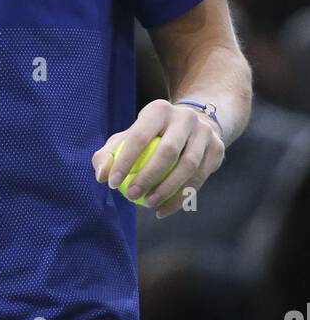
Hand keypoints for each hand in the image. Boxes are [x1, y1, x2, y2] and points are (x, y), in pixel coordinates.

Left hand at [91, 98, 224, 217]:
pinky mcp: (217, 149)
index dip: (124, 161)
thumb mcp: (128, 137)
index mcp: (159, 109)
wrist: (193, 125)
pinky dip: (180, 198)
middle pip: (168, 151)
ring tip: (148, 204)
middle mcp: (185, 117)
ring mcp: (205, 132)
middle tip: (131, 196)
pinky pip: (199, 179)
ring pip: (188, 166)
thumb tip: (102, 176)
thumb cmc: (151, 135)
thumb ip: (109, 154)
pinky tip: (163, 210)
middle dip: (147, 177)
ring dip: (166, 190)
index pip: (139, 136)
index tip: (113, 183)